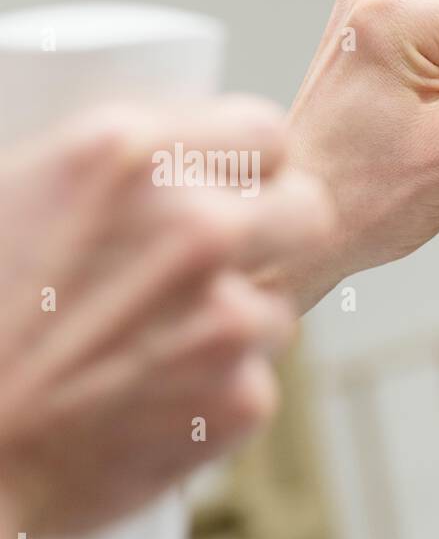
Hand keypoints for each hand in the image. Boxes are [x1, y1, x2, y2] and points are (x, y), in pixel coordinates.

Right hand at [0, 97, 334, 538]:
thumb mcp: (10, 198)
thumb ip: (106, 175)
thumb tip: (177, 162)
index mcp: (128, 157)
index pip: (266, 133)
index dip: (253, 168)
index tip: (236, 193)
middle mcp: (192, 227)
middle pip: (308, 209)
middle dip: (279, 234)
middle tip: (233, 266)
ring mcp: (227, 318)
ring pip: (281, 305)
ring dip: (238, 325)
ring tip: (147, 352)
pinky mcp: (244, 398)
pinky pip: (259, 379)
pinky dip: (216, 395)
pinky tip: (147, 405)